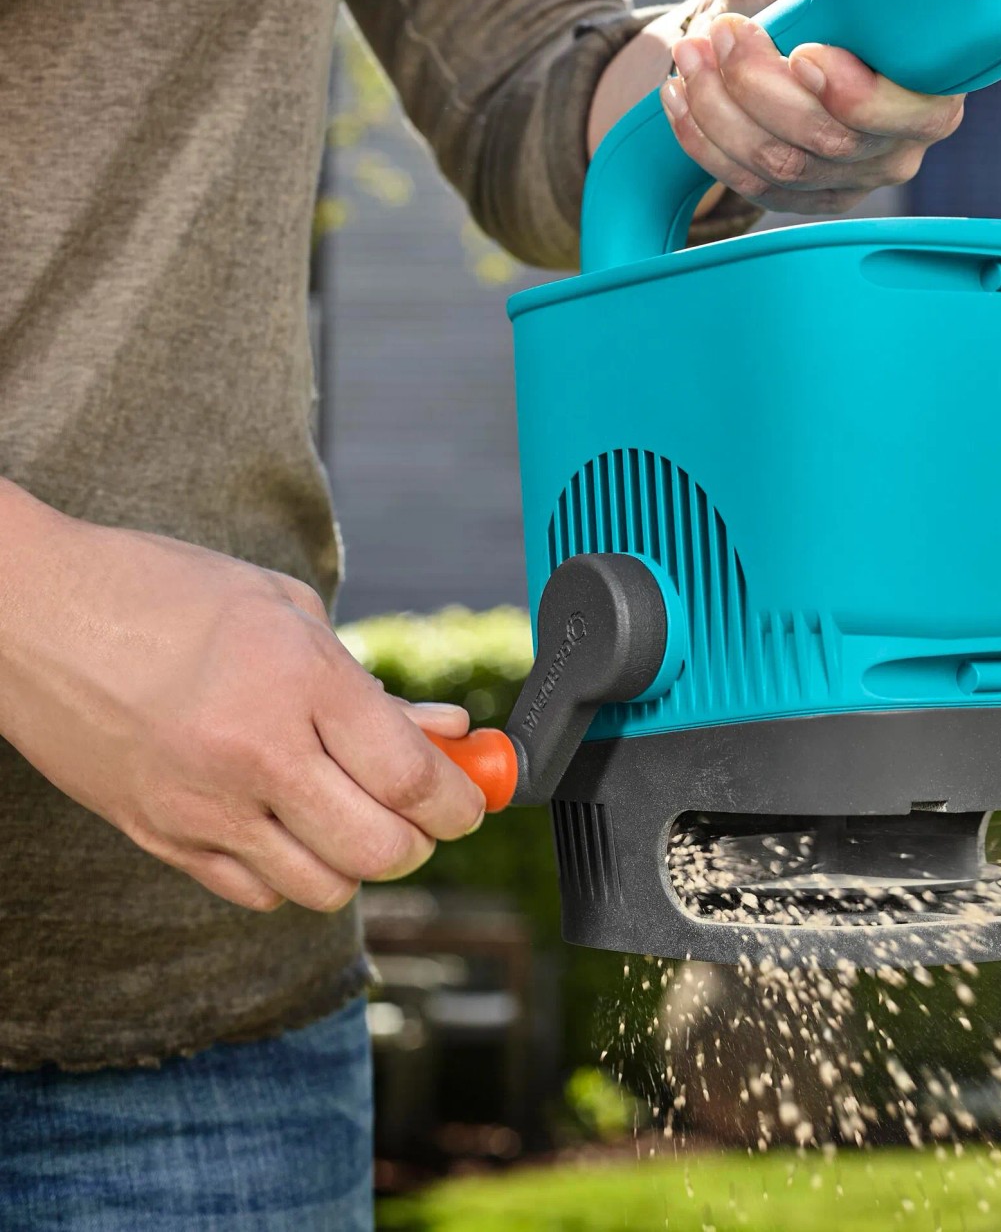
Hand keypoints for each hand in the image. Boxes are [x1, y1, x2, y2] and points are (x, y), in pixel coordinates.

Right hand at [0, 483, 485, 912]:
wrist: (29, 614)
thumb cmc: (162, 591)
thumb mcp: (287, 611)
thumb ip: (373, 686)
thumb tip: (447, 733)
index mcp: (297, 682)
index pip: (410, 778)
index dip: (460, 800)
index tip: (472, 798)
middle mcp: (255, 754)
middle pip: (379, 850)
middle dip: (421, 840)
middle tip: (423, 813)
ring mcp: (202, 806)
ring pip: (321, 888)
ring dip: (357, 863)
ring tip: (353, 815)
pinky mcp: (158, 838)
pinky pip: (253, 894)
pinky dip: (291, 875)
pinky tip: (289, 826)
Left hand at [663, 0, 965, 217]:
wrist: (746, 22)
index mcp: (932, 83)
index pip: (912, 113)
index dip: (859, 96)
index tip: (806, 53)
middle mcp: (897, 142)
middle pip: (833, 141)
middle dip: (764, 90)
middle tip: (726, 32)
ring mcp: (846, 177)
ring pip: (780, 164)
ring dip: (723, 107)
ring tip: (691, 48)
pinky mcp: (797, 196)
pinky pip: (745, 184)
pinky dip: (701, 136)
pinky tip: (680, 92)